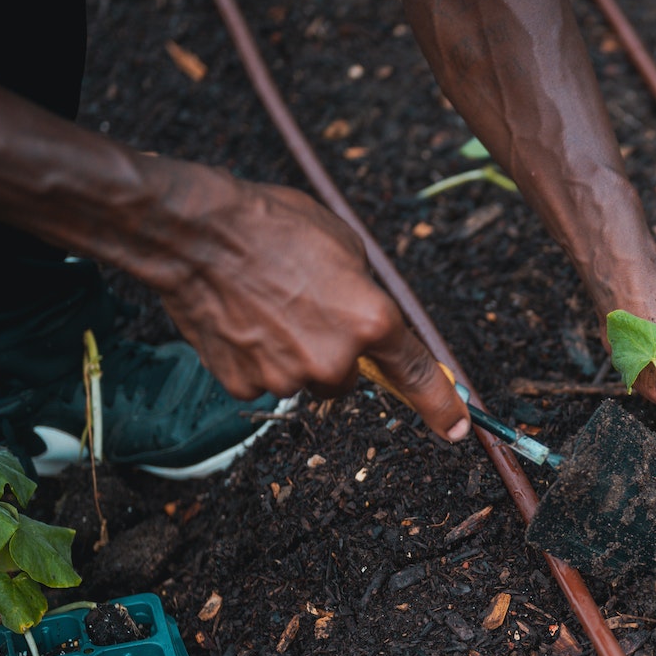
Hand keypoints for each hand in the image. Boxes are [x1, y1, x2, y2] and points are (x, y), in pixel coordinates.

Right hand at [145, 166, 470, 441]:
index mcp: (370, 321)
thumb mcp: (346, 246)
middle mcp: (334, 359)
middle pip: (347, 379)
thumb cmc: (274, 227)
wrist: (198, 234)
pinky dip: (255, 358)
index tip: (457, 429)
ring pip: (303, 380)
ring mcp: (287, 377)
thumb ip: (366, 293)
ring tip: (266, 307)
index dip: (440, 406)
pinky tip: (241, 320)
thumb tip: (369, 320)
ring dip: (292, 355)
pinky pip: (262, 379)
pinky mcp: (245, 385)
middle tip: (304, 309)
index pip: (415, 374)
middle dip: (333, 353)